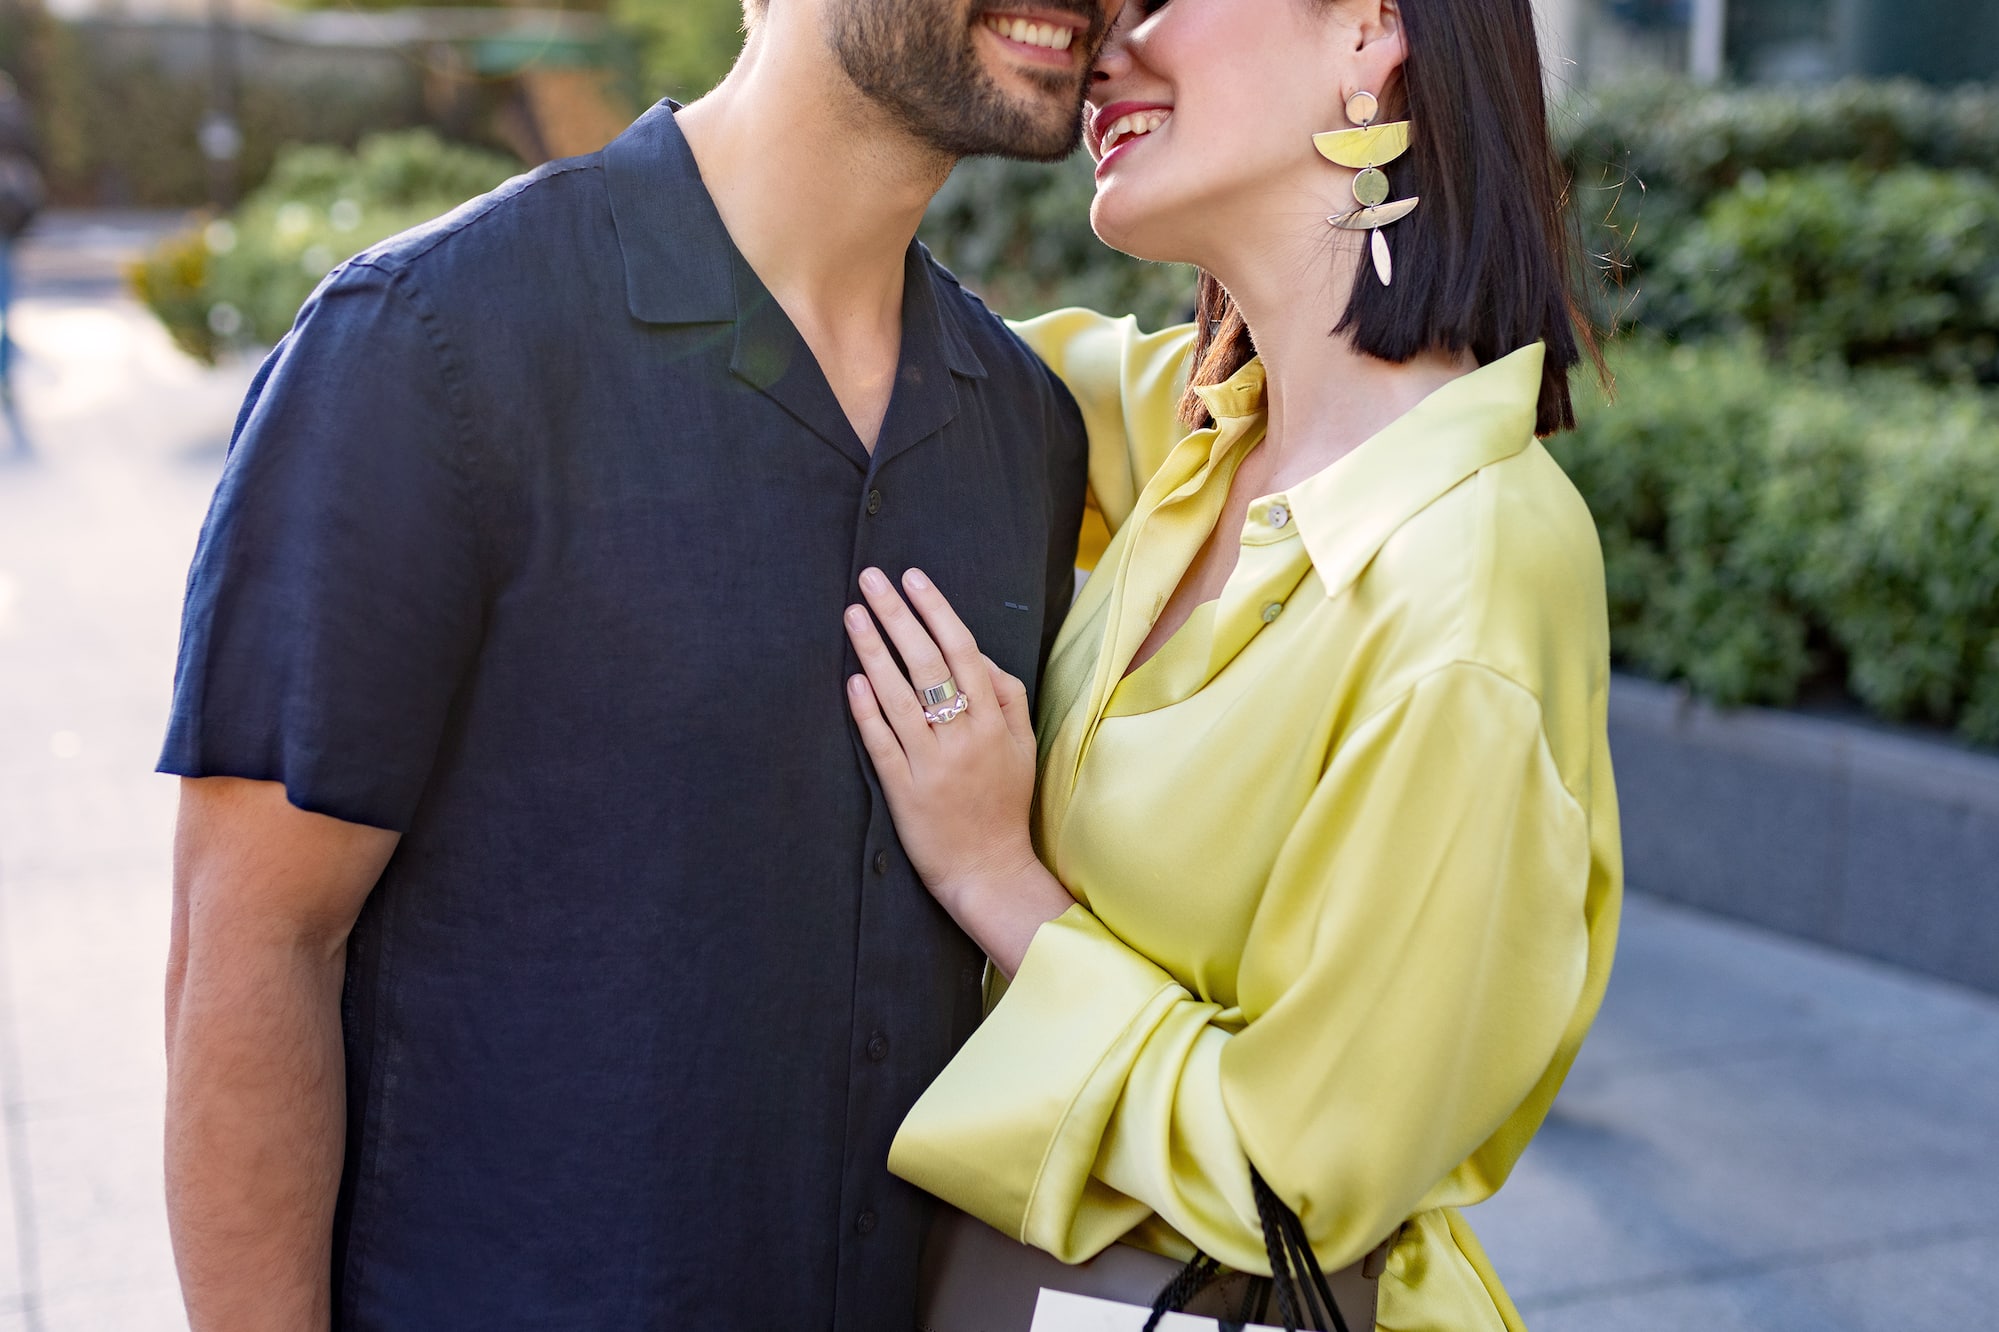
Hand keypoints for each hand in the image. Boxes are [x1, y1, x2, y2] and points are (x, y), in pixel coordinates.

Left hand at [844, 568, 1072, 973]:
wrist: (991, 870)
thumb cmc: (1005, 804)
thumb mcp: (1023, 746)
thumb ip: (1006, 697)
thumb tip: (978, 655)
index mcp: (993, 721)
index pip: (963, 651)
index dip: (936, 611)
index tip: (913, 578)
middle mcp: (963, 736)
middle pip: (926, 663)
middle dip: (897, 615)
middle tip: (871, 579)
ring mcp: (932, 763)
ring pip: (899, 696)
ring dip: (873, 651)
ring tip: (853, 615)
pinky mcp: (904, 790)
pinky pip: (882, 742)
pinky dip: (866, 709)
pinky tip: (852, 678)